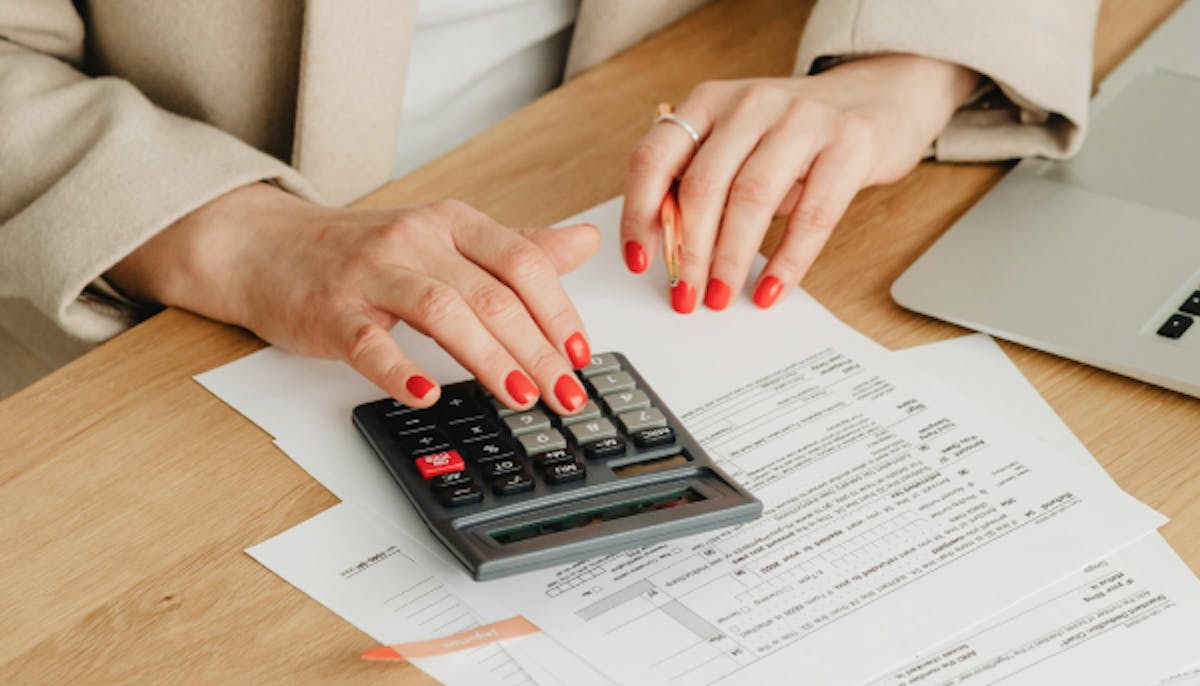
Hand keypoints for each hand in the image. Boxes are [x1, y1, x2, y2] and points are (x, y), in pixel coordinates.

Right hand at [106, 183, 599, 411]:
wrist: (267, 247)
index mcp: (453, 223)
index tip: (581, 355)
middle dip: (537, 349)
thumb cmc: (366, 250)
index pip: (522, 262)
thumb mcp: (447, 239)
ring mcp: (371, 275)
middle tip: (565, 395)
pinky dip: (399, 370)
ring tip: (519, 396)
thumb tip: (586, 243)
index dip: (559, 311)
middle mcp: (416, 241)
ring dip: (488, 358)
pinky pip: (368, 342)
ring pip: (442, 312)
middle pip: (492, 294)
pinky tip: (426, 395)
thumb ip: (517, 247)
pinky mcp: (331, 311)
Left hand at [621, 54, 978, 311]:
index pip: (655, 157)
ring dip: (730, 260)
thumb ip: (704, 179)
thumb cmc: (797, 133)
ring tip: (719, 297)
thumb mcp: (740, 142)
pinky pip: (813, 214)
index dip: (639, 214)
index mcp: (711, 101)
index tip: (639, 261)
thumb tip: (669, 247)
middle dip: (688, 252)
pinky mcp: (850, 144)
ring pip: (751, 200)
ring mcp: (803, 118)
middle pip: (703, 186)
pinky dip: (788, 261)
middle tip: (684, 295)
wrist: (880, 94)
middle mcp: (752, 103)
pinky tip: (770, 289)